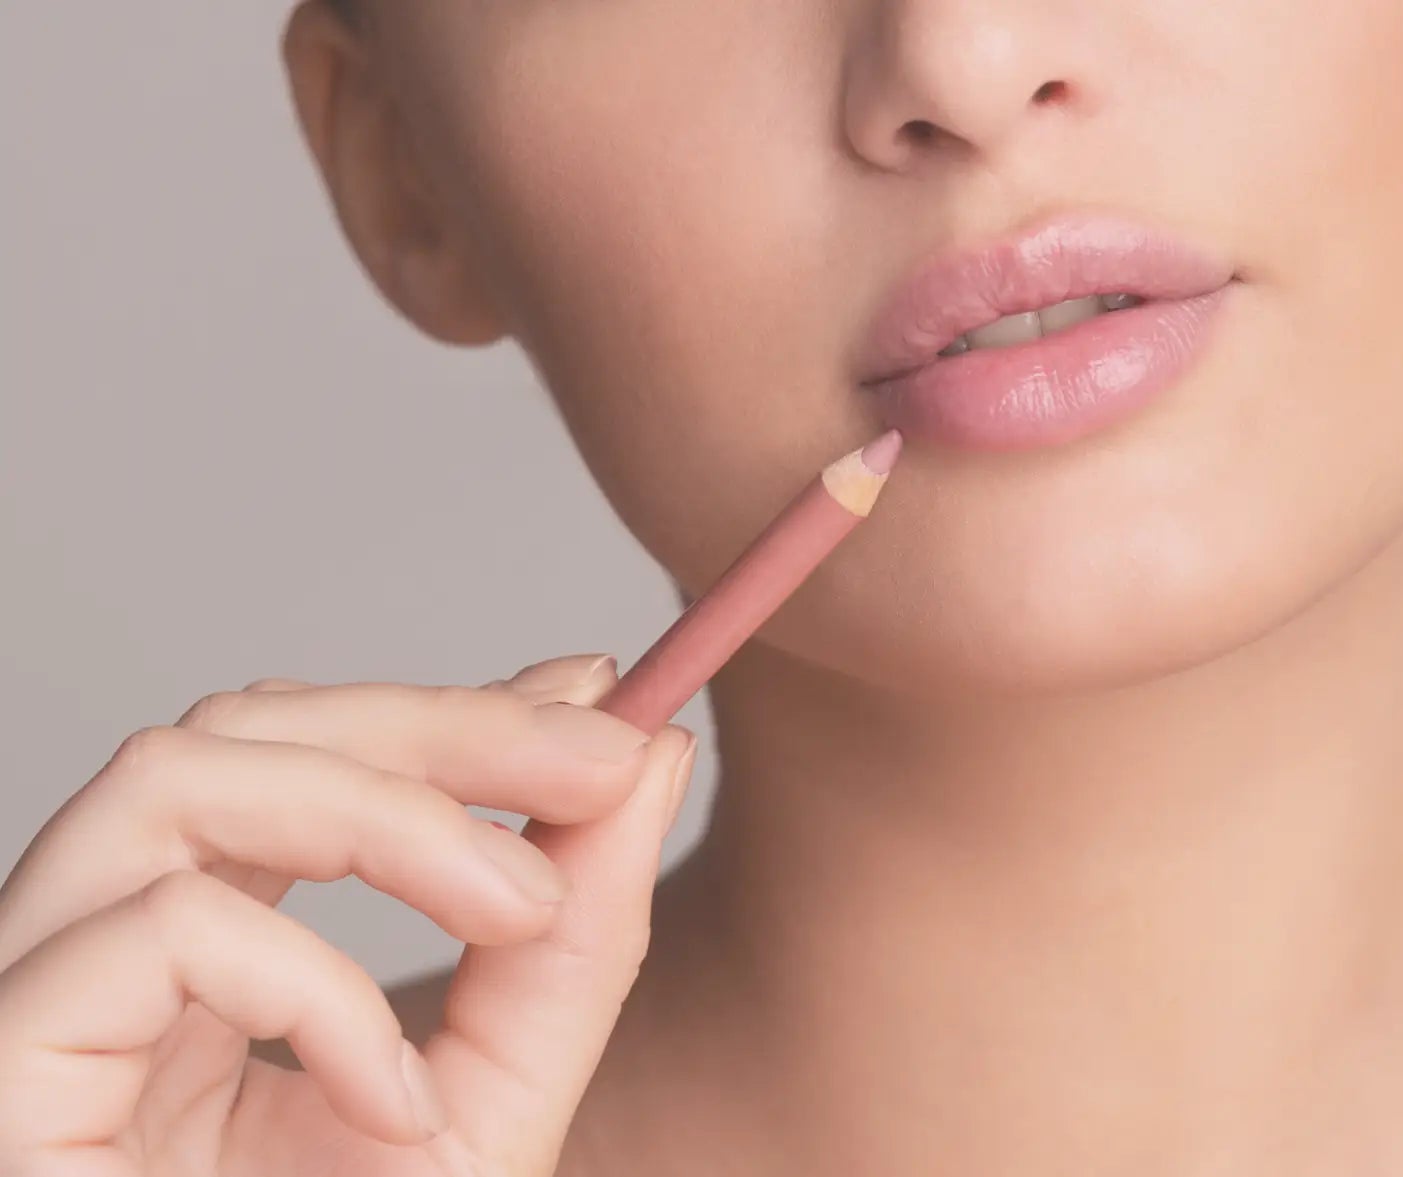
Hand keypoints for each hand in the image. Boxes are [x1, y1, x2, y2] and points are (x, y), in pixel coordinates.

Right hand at [0, 654, 697, 1176]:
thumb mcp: (492, 1104)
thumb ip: (568, 943)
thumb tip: (646, 754)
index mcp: (202, 971)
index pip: (303, 757)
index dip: (452, 703)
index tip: (602, 686)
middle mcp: (100, 967)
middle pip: (237, 731)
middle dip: (436, 724)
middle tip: (596, 756)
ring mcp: (32, 1012)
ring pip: (170, 779)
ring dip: (380, 813)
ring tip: (513, 907)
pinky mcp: (2, 1074)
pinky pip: (151, 934)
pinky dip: (308, 987)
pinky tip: (393, 1099)